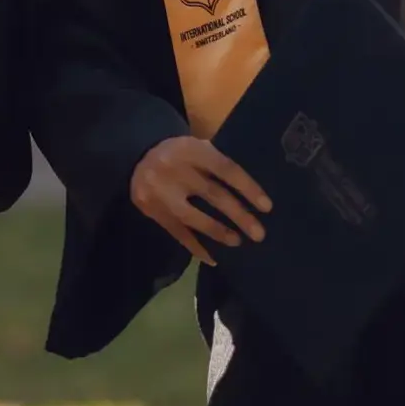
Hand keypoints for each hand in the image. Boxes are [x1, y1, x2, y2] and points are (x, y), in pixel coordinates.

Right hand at [130, 134, 270, 268]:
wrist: (137, 157)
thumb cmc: (178, 153)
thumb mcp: (197, 147)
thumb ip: (216, 164)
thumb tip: (250, 192)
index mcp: (191, 149)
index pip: (225, 169)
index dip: (247, 187)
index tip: (267, 207)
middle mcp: (175, 169)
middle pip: (212, 194)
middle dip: (238, 215)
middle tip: (259, 234)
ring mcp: (161, 192)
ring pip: (194, 217)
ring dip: (218, 232)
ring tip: (237, 242)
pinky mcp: (152, 211)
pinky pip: (178, 233)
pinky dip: (196, 247)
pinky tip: (212, 257)